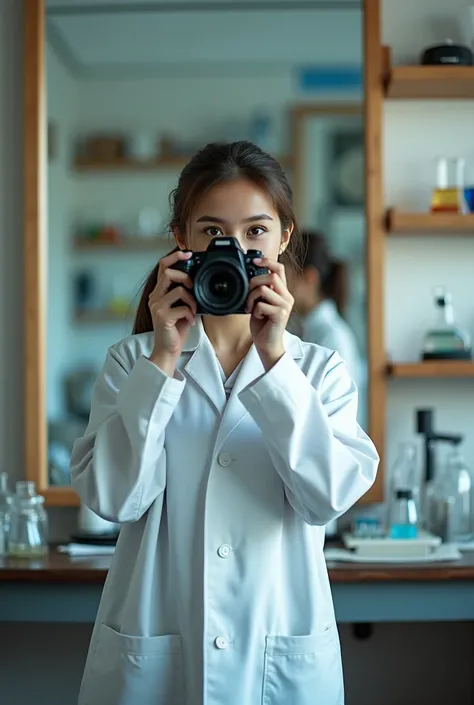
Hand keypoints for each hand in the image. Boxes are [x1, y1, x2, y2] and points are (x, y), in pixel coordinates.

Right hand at [148, 250, 196, 375]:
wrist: (167, 350)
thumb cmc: (175, 329)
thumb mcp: (180, 307)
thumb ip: (184, 294)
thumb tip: (196, 281)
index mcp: (158, 293)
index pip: (163, 267)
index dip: (175, 257)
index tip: (188, 254)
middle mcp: (154, 297)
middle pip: (169, 273)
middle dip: (187, 277)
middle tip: (194, 288)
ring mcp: (157, 307)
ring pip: (180, 290)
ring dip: (192, 300)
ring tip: (193, 310)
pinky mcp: (163, 317)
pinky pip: (183, 307)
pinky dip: (191, 313)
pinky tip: (190, 321)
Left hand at [246, 258, 293, 369]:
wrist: (267, 345)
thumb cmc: (262, 325)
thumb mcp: (260, 303)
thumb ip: (260, 291)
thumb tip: (249, 277)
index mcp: (283, 292)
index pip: (280, 269)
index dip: (267, 261)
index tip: (254, 261)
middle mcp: (287, 297)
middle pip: (271, 276)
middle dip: (253, 282)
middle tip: (247, 293)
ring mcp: (285, 306)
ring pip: (264, 289)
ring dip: (251, 297)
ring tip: (250, 307)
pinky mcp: (280, 315)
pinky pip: (261, 304)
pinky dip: (254, 310)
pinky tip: (256, 316)